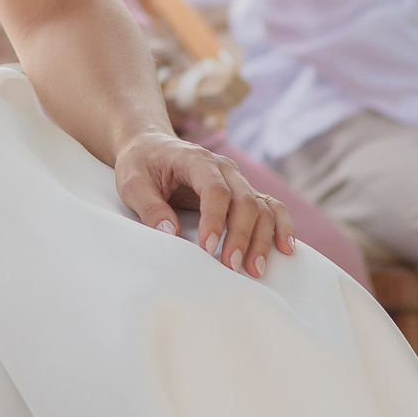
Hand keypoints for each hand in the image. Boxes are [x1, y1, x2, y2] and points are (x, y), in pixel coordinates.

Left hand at [114, 130, 293, 278]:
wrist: (150, 146)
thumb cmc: (141, 164)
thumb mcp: (131, 182)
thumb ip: (149, 206)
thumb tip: (171, 233)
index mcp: (195, 159)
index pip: (215, 190)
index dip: (214, 220)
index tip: (206, 248)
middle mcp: (223, 167)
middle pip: (244, 200)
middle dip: (240, 236)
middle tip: (231, 267)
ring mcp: (237, 179)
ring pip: (261, 206)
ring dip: (261, 238)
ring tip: (255, 269)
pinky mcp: (243, 191)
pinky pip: (270, 206)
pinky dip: (281, 225)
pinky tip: (286, 248)